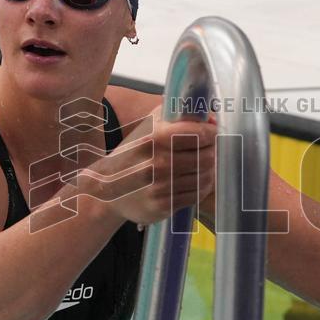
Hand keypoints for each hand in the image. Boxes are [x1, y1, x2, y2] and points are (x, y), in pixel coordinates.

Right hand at [84, 106, 216, 225]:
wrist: (107, 189)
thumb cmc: (133, 153)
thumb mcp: (148, 126)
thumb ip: (177, 114)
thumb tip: (210, 117)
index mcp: (155, 138)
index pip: (199, 134)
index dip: (211, 133)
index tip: (211, 133)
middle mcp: (158, 162)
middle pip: (206, 157)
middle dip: (212, 152)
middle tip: (208, 150)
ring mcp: (160, 186)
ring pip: (204, 177)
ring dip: (209, 171)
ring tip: (203, 166)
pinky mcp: (163, 205)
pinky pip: (196, 195)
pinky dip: (201, 188)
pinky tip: (195, 181)